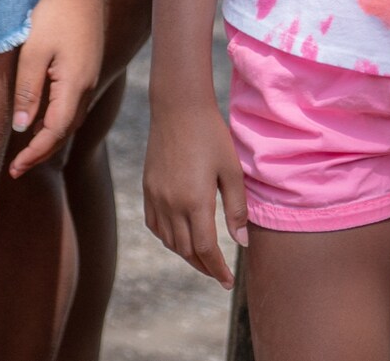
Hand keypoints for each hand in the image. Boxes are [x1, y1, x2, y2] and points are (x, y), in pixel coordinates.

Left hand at [5, 0, 101, 177]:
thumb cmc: (53, 14)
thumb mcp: (33, 52)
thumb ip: (29, 91)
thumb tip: (23, 129)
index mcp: (74, 85)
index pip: (55, 132)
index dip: (34, 153)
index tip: (14, 169)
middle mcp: (86, 85)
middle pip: (65, 131)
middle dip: (42, 152)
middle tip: (17, 168)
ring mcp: (90, 76)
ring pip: (71, 118)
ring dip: (50, 137)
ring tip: (27, 150)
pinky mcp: (87, 67)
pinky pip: (73, 104)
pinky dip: (57, 119)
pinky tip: (41, 118)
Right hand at [141, 90, 247, 284]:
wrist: (178, 108)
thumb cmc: (212, 136)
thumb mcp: (232, 170)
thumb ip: (237, 208)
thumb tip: (241, 242)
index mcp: (195, 202)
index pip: (206, 249)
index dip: (218, 269)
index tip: (228, 281)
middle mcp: (172, 205)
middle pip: (187, 251)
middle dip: (204, 267)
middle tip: (219, 274)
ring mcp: (156, 198)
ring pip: (170, 241)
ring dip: (187, 255)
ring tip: (204, 259)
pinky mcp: (148, 190)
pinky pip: (156, 226)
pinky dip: (169, 239)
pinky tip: (180, 238)